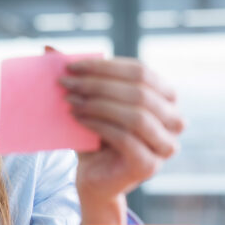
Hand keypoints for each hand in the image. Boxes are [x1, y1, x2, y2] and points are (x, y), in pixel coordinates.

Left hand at [49, 47, 184, 224]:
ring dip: (99, 104)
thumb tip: (49, 47)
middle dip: (98, 84)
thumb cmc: (94, 135)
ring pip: (136, 115)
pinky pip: (126, 138)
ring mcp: (165, 145)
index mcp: (165, 97)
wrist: (94, 177)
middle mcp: (174, 120)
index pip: (140, 71)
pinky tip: (78, 119)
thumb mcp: (89, 101)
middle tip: (65, 82)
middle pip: (139, 92)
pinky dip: (99, 125)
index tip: (70, 65)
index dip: (105, 66)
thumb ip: (78, 75)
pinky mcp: (149, 165)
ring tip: (70, 101)